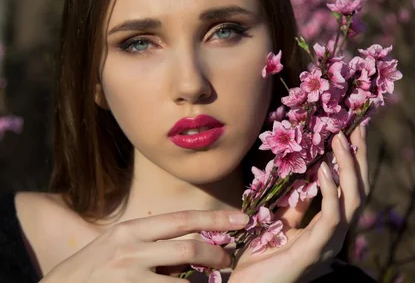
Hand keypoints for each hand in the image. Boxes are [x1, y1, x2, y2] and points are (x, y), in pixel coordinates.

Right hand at [41, 210, 249, 282]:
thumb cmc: (92, 269)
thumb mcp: (119, 244)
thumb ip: (152, 241)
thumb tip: (193, 244)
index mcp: (131, 230)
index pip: (182, 219)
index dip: (215, 217)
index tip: (242, 219)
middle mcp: (130, 249)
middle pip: (189, 247)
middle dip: (216, 254)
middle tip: (228, 260)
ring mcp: (128, 276)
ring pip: (182, 280)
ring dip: (203, 282)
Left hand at [229, 126, 368, 282]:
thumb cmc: (261, 261)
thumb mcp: (281, 224)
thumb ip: (296, 205)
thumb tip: (305, 179)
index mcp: (330, 228)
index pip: (350, 189)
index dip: (354, 161)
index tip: (352, 131)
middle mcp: (336, 235)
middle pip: (359, 190)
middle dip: (359, 157)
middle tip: (357, 126)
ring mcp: (330, 243)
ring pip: (353, 200)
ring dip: (348, 167)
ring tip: (341, 139)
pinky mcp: (317, 250)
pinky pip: (332, 216)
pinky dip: (331, 191)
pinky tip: (324, 169)